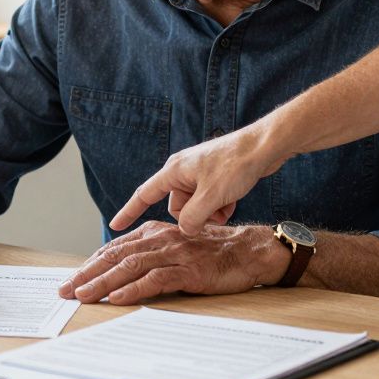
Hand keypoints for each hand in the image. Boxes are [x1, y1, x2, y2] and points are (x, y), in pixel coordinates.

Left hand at [57, 221, 288, 305]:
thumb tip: (120, 272)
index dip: (90, 264)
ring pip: (131, 267)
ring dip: (103, 282)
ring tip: (84, 295)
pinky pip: (157, 279)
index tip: (71, 279)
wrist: (247, 251)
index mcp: (154, 232)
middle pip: (116, 256)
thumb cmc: (211, 252)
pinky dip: (135, 289)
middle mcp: (161, 239)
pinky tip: (119, 297)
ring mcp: (175, 253)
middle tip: (66, 290)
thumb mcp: (175, 247)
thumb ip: (151, 254)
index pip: (114, 248)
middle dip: (88, 274)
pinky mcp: (189, 270)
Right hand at [110, 124, 287, 235]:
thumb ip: (192, 218)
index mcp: (174, 172)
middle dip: (195, 216)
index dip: (129, 212)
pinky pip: (209, 201)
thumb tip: (185, 231)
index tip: (115, 226)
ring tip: (226, 205)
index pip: (144, 195)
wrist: (263, 147)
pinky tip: (233, 201)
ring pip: (195, 207)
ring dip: (210, 213)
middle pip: (177, 208)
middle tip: (214, 212)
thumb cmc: (235, 165)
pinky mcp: (214, 178)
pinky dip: (219, 206)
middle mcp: (182, 171)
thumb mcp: (210, 196)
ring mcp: (199, 174)